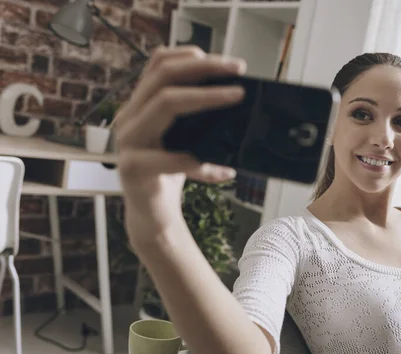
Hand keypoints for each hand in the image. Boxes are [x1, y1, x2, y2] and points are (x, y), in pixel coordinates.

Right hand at [114, 46, 245, 240]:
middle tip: (237, 70)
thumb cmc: (169, 173)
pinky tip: (223, 170)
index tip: (225, 61)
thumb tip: (237, 98)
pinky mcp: (132, 168)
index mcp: (140, 105)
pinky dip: (197, 161)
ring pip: (165, 104)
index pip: (158, 63)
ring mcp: (128, 141)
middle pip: (163, 76)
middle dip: (204, 68)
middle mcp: (130, 117)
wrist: (151, 215)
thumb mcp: (183, 139)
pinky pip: (167, 158)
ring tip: (235, 97)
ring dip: (206, 98)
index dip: (190, 55)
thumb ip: (196, 119)